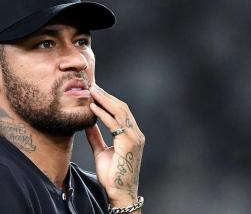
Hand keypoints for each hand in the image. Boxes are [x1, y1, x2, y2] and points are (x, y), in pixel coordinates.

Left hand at [85, 83, 144, 207]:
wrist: (120, 191)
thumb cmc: (113, 175)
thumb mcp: (101, 152)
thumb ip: (96, 137)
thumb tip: (88, 124)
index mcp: (131, 134)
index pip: (121, 111)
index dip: (109, 100)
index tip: (96, 91)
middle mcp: (136, 133)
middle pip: (122, 108)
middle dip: (107, 96)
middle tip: (93, 85)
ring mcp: (134, 137)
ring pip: (120, 112)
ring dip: (105, 100)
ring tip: (92, 91)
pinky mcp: (129, 143)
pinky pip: (115, 124)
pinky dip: (104, 115)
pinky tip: (94, 108)